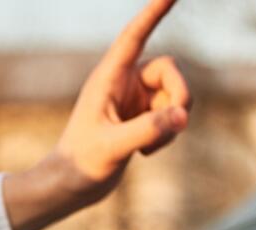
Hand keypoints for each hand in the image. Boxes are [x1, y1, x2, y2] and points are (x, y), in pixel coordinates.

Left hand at [52, 0, 190, 199]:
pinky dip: (170, 132)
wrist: (72, 186)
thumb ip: (148, 130)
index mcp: (108, 77)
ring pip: (177, 93)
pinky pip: (174, 113)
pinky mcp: (144, 116)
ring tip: (149, 148)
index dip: (154, 12)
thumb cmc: (81, 164)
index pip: (135, 36)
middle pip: (170, 69)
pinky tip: (145, 152)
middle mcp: (123, 82)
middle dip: (180, 95)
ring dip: (174, 120)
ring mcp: (135, 98)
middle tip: (176, 123)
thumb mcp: (112, 148)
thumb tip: (183, 115)